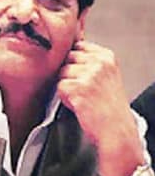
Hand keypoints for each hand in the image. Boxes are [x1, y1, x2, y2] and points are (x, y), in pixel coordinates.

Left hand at [57, 40, 144, 175]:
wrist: (116, 130)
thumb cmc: (108, 107)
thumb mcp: (106, 76)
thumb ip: (89, 63)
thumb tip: (65, 53)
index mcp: (107, 57)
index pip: (78, 45)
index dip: (73, 61)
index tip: (79, 74)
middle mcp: (99, 63)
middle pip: (67, 58)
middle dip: (68, 74)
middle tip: (81, 90)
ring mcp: (89, 74)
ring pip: (61, 73)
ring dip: (66, 87)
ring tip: (82, 98)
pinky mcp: (79, 88)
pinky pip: (59, 87)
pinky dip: (65, 98)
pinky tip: (79, 104)